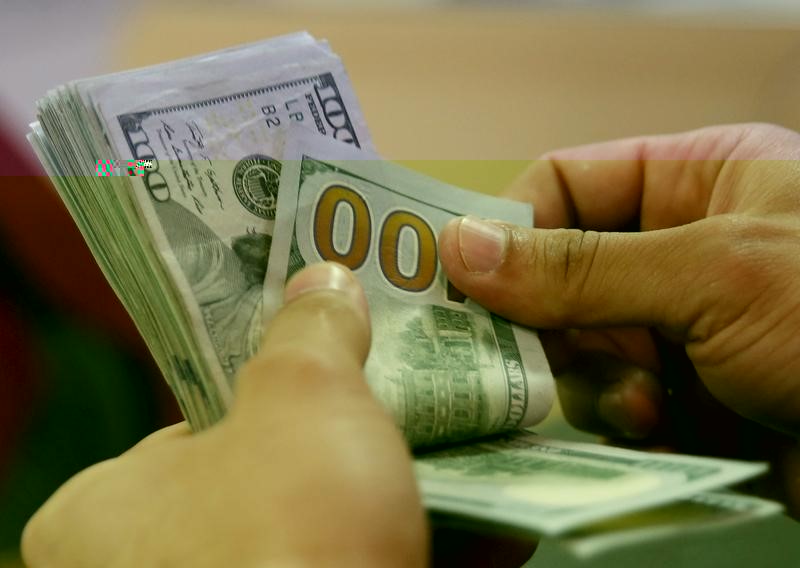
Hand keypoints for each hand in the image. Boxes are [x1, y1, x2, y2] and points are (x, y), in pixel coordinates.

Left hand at [21, 262, 425, 567]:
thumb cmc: (285, 530)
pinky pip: (351, 567)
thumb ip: (310, 332)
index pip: (188, 434)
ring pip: (315, 537)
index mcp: (100, 514)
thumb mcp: (303, 397)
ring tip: (436, 452)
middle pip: (258, 487)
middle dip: (332, 446)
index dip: (265, 393)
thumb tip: (327, 281)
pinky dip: (400, 546)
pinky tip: (454, 522)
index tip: (327, 367)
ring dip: (377, 497)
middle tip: (391, 406)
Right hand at [438, 123, 799, 511]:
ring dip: (589, 376)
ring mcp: (684, 327)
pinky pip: (610, 398)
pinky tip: (649, 424)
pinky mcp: (689, 396)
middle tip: (524, 357)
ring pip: (579, 344)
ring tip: (634, 399)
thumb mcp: (715, 272)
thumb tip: (465, 247)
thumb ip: (582, 266)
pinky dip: (614, 416)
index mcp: (698, 181)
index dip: (512, 225)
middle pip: (561, 273)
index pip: (566, 185)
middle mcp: (683, 250)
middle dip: (546, 318)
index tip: (466, 277)